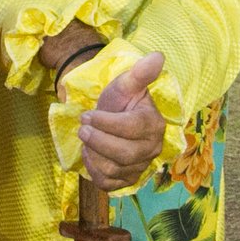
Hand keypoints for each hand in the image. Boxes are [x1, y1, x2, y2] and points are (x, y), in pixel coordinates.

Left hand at [78, 52, 168, 191]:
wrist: (112, 118)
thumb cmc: (120, 100)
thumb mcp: (126, 84)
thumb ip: (140, 73)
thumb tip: (157, 56)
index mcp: (154, 124)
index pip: (131, 128)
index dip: (106, 123)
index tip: (86, 114)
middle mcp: (152, 148)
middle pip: (124, 153)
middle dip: (97, 141)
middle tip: (82, 128)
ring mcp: (140, 166)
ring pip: (114, 169)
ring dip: (93, 154)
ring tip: (87, 139)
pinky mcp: (127, 180)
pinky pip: (108, 184)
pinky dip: (94, 171)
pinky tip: (91, 155)